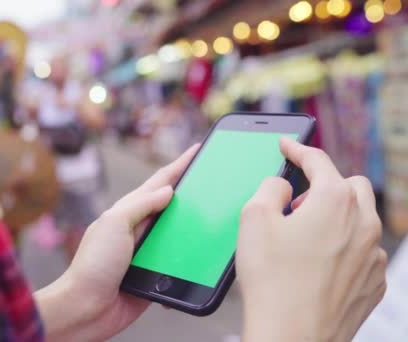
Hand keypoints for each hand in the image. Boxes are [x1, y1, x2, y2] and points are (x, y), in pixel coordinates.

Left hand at [35, 144, 198, 340]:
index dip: (179, 165)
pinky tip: (203, 257)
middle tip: (215, 181)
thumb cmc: (93, 265)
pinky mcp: (154, 275)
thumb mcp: (114, 224)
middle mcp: (139, 229)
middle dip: (193, 192)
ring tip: (216, 216)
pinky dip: (191, 259)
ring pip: (178, 234)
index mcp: (129, 212)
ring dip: (195, 226)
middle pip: (173, 206)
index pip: (159, 182)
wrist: (86, 308)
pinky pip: (178, 263)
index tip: (198, 149)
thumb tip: (167, 191)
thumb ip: (140, 205)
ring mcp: (147, 252)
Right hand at [238, 138, 386, 341]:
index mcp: (335, 201)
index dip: (298, 149)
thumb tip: (282, 186)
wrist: (291, 337)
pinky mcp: (374, 283)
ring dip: (336, 217)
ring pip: (361, 219)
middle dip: (324, 185)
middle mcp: (363, 224)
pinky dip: (344, 248)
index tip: (288, 145)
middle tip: (295, 204)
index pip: (318, 160)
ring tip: (304, 238)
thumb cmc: (271, 280)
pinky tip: (317, 265)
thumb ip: (270, 188)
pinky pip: (363, 251)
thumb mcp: (253, 219)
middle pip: (350, 186)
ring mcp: (373, 256)